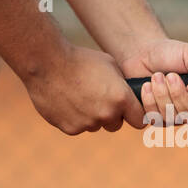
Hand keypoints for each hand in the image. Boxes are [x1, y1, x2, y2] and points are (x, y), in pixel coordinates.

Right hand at [22, 45, 141, 133]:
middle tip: (98, 98)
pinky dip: (74, 118)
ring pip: (95, 125)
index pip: (140, 120)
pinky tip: (66, 100)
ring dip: (91, 116)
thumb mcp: (110, 65)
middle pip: (115, 124)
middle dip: (110, 115)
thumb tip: (129, 96)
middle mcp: (106, 114)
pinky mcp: (70, 128)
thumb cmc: (80, 58)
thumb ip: (121, 86)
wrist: (46, 62)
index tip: (129, 111)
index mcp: (121, 98)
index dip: (135, 115)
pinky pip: (77, 127)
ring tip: (78, 95)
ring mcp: (87, 123)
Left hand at [117, 38, 187, 123]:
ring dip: (162, 95)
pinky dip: (150, 101)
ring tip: (156, 76)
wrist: (143, 54)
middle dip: (178, 94)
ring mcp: (176, 117)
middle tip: (170, 75)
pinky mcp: (157, 119)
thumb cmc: (170, 53)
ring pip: (173, 118)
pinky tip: (146, 86)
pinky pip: (156, 119)